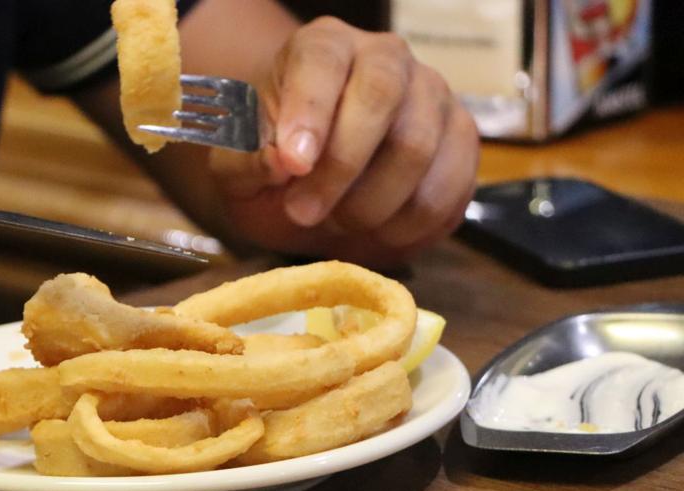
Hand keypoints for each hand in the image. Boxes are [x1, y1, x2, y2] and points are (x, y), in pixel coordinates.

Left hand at [210, 17, 478, 265]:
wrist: (308, 186)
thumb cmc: (271, 165)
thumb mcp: (237, 166)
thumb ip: (247, 159)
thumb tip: (281, 162)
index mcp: (325, 48)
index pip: (324, 61)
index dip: (310, 112)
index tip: (293, 164)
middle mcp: (388, 60)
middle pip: (383, 100)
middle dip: (340, 169)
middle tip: (302, 213)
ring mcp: (434, 99)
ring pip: (418, 150)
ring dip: (369, 205)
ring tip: (334, 222)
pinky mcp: (462, 146)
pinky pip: (447, 191)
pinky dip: (407, 227)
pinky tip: (374, 233)